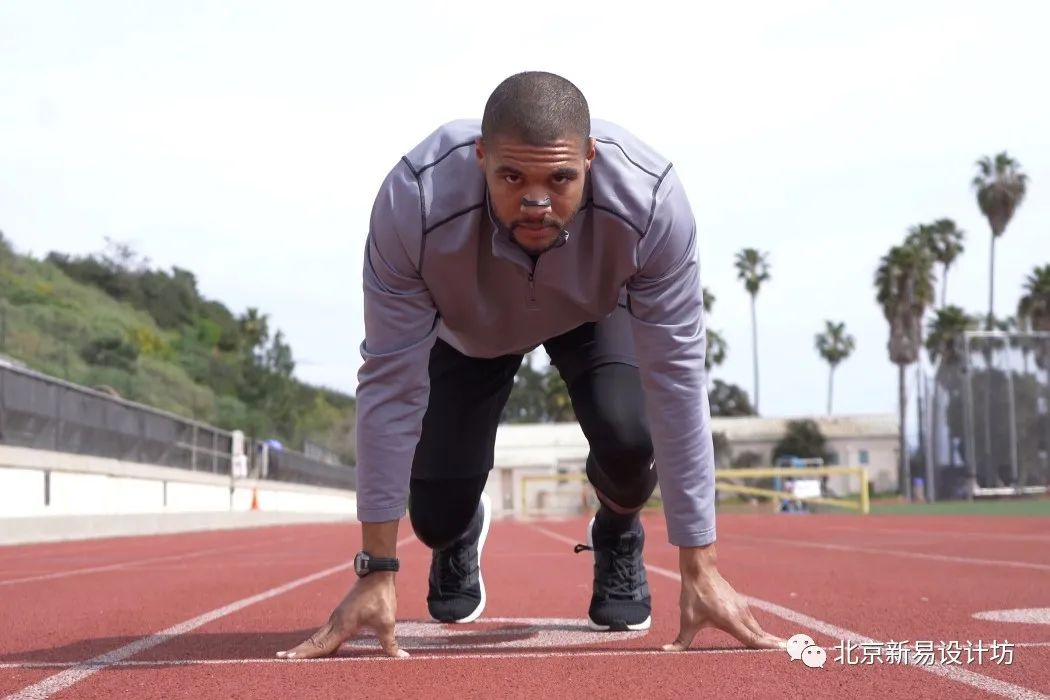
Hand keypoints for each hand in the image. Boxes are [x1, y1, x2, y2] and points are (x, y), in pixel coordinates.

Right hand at [276, 572, 406, 658]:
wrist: (377, 574)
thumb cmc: (380, 597)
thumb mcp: (387, 622)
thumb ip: (390, 643)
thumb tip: (401, 658)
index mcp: (343, 625)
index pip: (321, 645)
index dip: (306, 653)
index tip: (288, 659)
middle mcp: (335, 622)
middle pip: (314, 641)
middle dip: (298, 651)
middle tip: (281, 659)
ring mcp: (336, 618)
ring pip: (318, 636)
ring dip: (305, 646)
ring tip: (291, 656)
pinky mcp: (341, 616)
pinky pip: (324, 632)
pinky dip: (316, 641)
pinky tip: (315, 648)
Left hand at [663, 545, 784, 651]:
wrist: (700, 570)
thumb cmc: (693, 596)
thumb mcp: (686, 620)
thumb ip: (680, 640)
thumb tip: (664, 652)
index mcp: (730, 620)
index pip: (752, 638)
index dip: (767, 646)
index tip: (783, 651)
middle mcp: (740, 614)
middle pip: (760, 634)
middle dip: (774, 645)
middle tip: (791, 653)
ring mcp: (742, 608)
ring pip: (757, 628)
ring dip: (769, 638)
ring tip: (783, 648)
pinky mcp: (741, 604)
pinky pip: (753, 622)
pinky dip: (761, 631)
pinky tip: (766, 637)